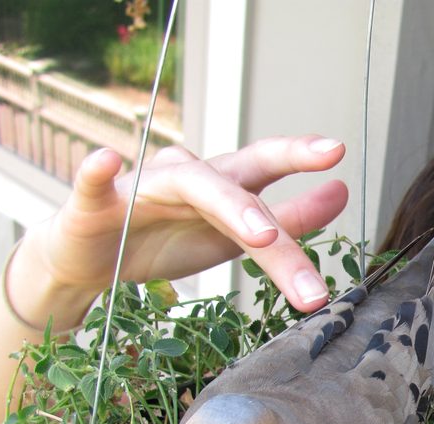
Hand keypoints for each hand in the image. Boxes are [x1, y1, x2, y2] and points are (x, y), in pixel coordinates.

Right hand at [17, 135, 348, 312]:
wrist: (92, 261)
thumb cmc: (167, 242)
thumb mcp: (236, 240)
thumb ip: (289, 221)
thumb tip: (341, 192)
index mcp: (224, 186)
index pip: (267, 167)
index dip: (300, 156)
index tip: (339, 153)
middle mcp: (190, 178)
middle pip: (238, 178)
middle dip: (279, 176)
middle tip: (322, 174)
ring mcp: (144, 188)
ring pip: (190, 185)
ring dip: (228, 202)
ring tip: (262, 232)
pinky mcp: (93, 205)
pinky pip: (92, 184)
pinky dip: (96, 171)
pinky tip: (104, 161)